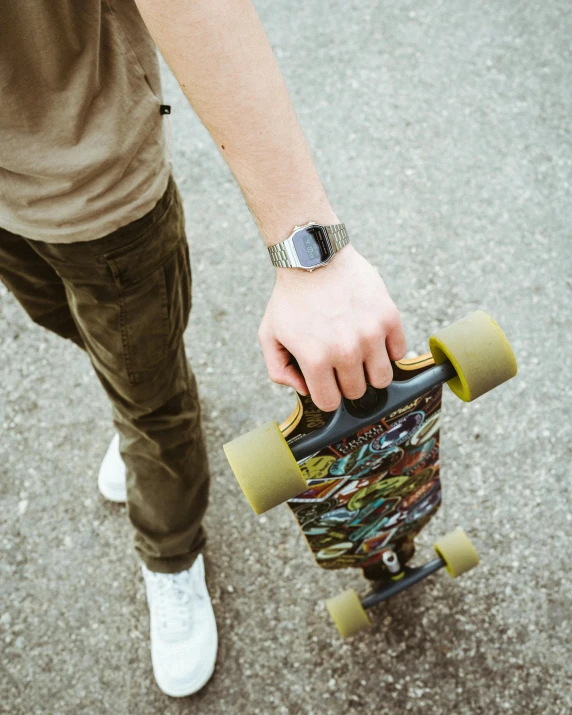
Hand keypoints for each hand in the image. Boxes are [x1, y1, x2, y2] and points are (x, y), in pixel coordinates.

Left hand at [258, 244, 406, 410]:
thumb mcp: (269, 334)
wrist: (314, 256)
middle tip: (339, 362)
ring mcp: (371, 334)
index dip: (326, 393)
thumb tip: (305, 391)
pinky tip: (373, 337)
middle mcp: (346, 351)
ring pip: (383, 379)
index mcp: (315, 359)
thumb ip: (279, 370)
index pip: (330, 402)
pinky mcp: (389, 317)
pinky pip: (400, 353)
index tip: (325, 380)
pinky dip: (388, 350)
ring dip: (371, 371)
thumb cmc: (290, 298)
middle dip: (347, 382)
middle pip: (358, 392)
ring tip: (359, 354)